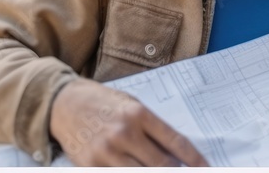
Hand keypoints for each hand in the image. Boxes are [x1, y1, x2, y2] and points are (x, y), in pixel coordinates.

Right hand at [49, 78, 207, 165]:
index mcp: (139, 114)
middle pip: (162, 165)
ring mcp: (106, 152)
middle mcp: (124, 133)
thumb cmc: (102, 103)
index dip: (195, 160)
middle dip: (177, 172)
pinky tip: (137, 171)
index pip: (176, 142)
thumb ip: (152, 129)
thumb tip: (176, 155)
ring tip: (166, 171)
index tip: (206, 169)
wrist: (61, 103)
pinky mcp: (90, 166)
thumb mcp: (131, 105)